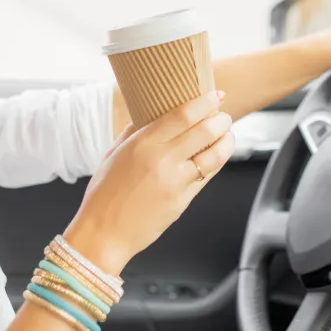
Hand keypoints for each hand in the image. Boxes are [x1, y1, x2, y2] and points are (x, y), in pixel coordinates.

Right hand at [63, 91, 234, 275]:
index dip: (205, 102)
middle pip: (204, 131)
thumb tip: (149, 113)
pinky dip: (216, 162)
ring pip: (214, 155)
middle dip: (221, 120)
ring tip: (227, 135)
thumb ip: (133, 132)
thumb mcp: (113, 155)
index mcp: (142, 144)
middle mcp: (161, 160)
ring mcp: (175, 182)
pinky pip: (207, 176)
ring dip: (227, 141)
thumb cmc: (104, 194)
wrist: (103, 234)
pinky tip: (218, 156)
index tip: (217, 96)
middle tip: (224, 116)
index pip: (182, 115)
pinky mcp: (183, 201)